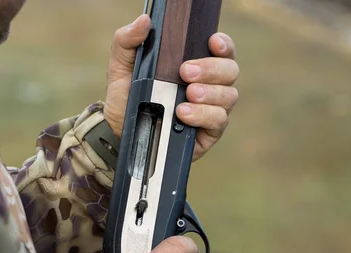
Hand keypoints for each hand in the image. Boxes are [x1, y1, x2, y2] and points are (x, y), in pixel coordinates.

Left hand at [104, 14, 239, 160]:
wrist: (120, 130)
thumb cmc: (127, 95)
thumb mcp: (122, 65)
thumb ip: (127, 40)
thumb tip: (143, 21)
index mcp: (197, 64)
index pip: (222, 50)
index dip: (224, 45)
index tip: (212, 42)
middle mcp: (210, 85)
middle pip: (230, 71)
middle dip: (211, 69)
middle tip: (185, 72)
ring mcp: (212, 109)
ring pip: (229, 96)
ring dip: (209, 93)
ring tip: (187, 94)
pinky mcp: (208, 133)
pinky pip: (219, 121)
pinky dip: (204, 115)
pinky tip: (183, 113)